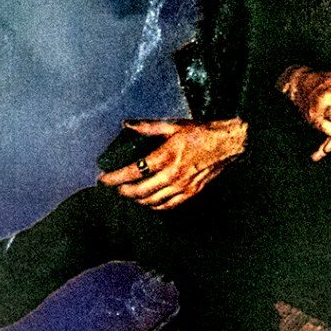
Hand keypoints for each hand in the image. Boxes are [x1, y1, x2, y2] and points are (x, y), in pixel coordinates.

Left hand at [97, 118, 246, 209]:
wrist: (227, 143)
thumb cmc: (201, 132)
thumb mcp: (174, 125)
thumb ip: (148, 127)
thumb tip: (128, 124)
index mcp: (166, 155)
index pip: (133, 170)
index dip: (115, 177)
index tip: (104, 179)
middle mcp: (173, 173)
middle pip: (140, 190)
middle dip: (123, 191)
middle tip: (115, 187)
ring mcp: (183, 186)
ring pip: (152, 201)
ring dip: (137, 200)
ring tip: (129, 194)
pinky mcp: (192, 192)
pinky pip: (168, 205)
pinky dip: (155, 206)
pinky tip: (149, 202)